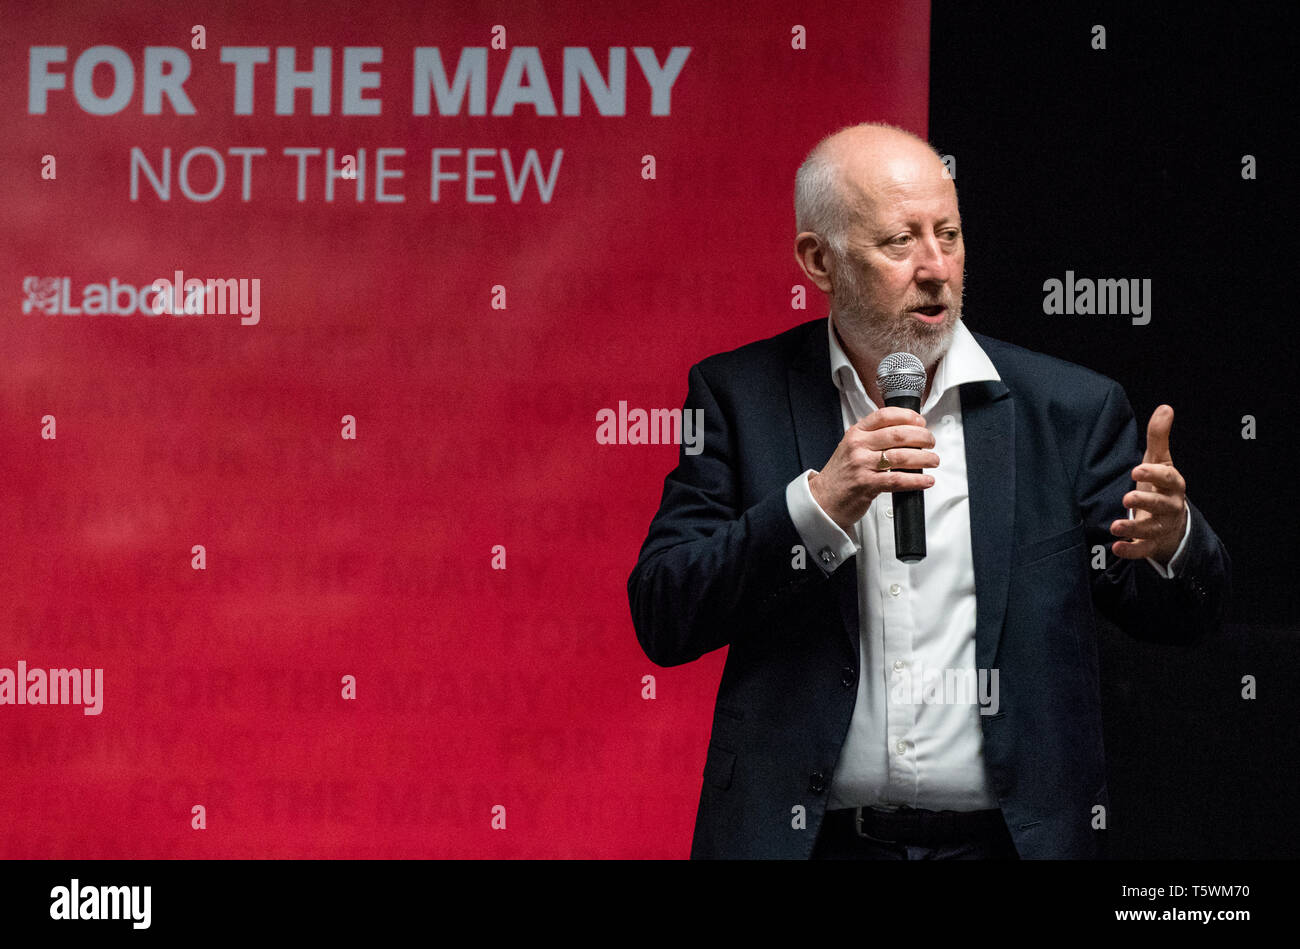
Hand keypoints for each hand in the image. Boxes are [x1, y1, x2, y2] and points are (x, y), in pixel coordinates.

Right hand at [808, 407, 937, 532]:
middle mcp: (858, 446)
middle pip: (898, 434)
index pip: (885, 415)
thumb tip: (906, 433)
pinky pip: (898, 480)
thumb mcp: (851, 448)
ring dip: (924, 458)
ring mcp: (862, 465)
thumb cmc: (841, 475)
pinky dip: (917, 480)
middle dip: (922, 437)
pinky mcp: (867, 485)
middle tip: (930, 442)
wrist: (823, 500)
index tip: (921, 422)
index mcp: (856, 433)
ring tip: (933, 460)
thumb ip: (873, 438)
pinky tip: (926, 480)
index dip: (908, 416)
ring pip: (902, 456)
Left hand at [1110, 404, 1187, 563]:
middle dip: (1145, 502)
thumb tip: (1166, 407)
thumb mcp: (1159, 460)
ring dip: (1133, 528)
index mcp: (1172, 484)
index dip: (1154, 474)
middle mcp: (1169, 506)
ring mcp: (1161, 526)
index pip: (1167, 478)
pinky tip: (1116, 547)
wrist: (1171, 520)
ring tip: (1115, 527)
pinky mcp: (1151, 542)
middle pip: (1161, 505)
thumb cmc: (1160, 485)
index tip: (1136, 469)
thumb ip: (1159, 436)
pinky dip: (1131, 550)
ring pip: (1151, 529)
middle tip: (1127, 498)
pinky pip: (1143, 549)